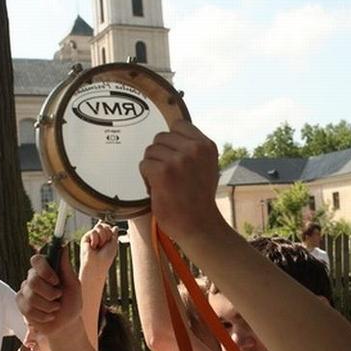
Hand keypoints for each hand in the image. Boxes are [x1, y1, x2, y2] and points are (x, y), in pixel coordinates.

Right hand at [17, 249, 82, 334]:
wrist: (66, 325)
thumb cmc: (72, 303)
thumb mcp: (73, 285)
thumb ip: (66, 267)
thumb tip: (63, 246)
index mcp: (47, 269)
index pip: (36, 260)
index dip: (44, 270)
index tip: (56, 281)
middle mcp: (33, 277)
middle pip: (32, 280)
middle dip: (49, 293)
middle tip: (58, 298)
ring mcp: (25, 290)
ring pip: (30, 296)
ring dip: (48, 306)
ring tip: (55, 309)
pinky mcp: (21, 304)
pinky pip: (26, 308)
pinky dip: (42, 315)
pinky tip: (48, 316)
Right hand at [79, 221, 118, 277]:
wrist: (97, 264)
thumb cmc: (106, 258)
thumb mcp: (114, 245)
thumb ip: (114, 235)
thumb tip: (115, 227)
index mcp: (106, 238)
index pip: (109, 227)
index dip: (111, 231)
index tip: (110, 240)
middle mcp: (99, 237)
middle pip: (105, 225)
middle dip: (107, 235)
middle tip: (104, 245)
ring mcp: (92, 237)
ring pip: (99, 226)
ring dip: (102, 237)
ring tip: (99, 246)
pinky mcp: (85, 238)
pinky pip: (93, 231)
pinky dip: (95, 240)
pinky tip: (93, 246)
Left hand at [139, 121, 222, 244]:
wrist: (199, 225)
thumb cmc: (199, 198)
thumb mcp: (206, 166)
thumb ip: (193, 149)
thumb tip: (171, 136)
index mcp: (206, 145)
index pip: (178, 125)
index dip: (171, 141)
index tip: (173, 155)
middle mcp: (194, 149)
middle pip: (160, 138)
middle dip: (160, 155)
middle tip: (169, 175)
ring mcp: (178, 160)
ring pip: (150, 151)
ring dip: (152, 167)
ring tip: (164, 183)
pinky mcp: (163, 172)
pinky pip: (144, 165)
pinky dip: (146, 179)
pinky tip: (158, 189)